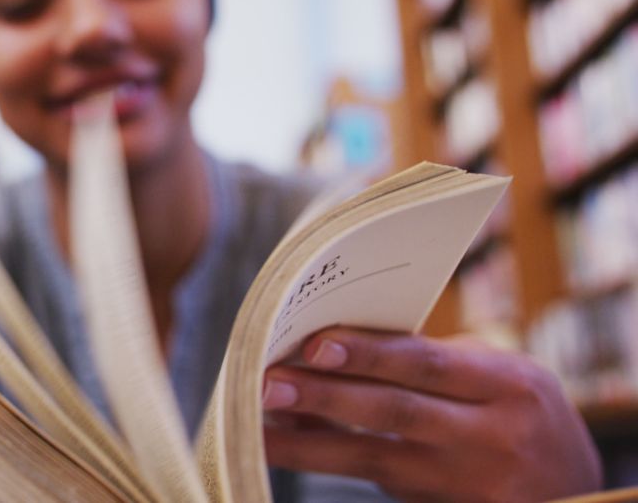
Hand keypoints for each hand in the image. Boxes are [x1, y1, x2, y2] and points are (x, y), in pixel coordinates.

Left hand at [261, 327, 602, 501]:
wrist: (571, 483)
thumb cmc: (517, 409)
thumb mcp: (496, 374)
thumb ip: (427, 363)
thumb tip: (329, 352)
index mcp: (506, 384)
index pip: (426, 364)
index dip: (368, 354)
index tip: (313, 345)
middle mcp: (490, 435)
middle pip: (395, 413)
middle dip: (325, 398)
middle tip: (267, 384)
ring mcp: (469, 483)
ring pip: (375, 460)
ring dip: (309, 444)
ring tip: (257, 425)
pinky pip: (378, 483)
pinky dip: (330, 461)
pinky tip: (289, 447)